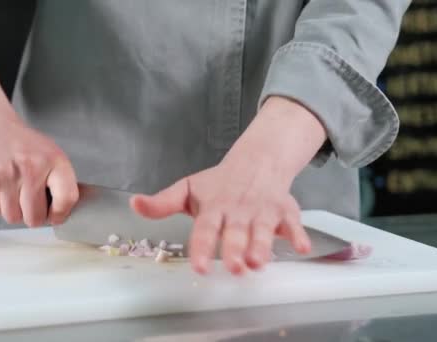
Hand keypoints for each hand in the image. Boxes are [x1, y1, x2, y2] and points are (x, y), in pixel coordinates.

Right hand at [0, 33, 78, 226]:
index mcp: (54, 160)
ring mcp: (7, 175)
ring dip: (12, 211)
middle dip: (32, 216)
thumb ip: (59, 181)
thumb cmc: (19, 140)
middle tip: (29, 204)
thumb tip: (64, 211)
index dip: (60, 214)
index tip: (55, 215)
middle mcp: (32, 167)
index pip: (67, 199)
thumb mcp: (49, 153)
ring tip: (12, 192)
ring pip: (12, 217)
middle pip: (35, 217)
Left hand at [131, 96, 326, 274]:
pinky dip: (298, 234)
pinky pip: (293, 222)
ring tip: (259, 262)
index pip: (205, 228)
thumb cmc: (220, 181)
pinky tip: (302, 247)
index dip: (201, 247)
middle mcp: (238, 211)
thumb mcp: (188, 188)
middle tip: (234, 268)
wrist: (258, 159)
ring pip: (263, 230)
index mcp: (214, 207)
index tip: (199, 267)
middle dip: (235, 250)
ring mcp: (262, 211)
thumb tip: (134, 204)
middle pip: (236, 233)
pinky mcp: (284, 211)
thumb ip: (163, 202)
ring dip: (262, 246)